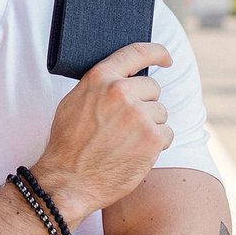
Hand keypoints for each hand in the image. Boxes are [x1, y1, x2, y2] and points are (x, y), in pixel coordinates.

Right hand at [33, 42, 173, 223]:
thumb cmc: (68, 145)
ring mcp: (139, 115)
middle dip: (144, 104)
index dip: (157, 52)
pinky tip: (135, 153)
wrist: (69, 181)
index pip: (136, 52)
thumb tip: (123, 78)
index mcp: (100, 78)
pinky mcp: (152, 138)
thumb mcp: (73, 103)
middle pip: (152, 87)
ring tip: (126, 142)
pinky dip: (156, 144)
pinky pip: (167, 133)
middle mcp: (121, 92)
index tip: (166, 58)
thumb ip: (99, 87)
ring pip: (161, 112)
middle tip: (126, 125)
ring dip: (150, 126)